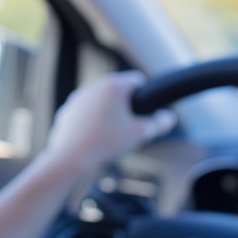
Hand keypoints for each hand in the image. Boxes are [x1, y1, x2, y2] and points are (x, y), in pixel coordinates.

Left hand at [46, 71, 176, 170]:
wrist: (70, 158)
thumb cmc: (105, 143)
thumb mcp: (139, 134)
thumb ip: (158, 123)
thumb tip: (169, 118)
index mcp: (113, 86)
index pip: (138, 80)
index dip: (147, 95)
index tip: (147, 111)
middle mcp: (94, 86)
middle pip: (118, 91)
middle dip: (127, 106)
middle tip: (131, 127)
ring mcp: (78, 97)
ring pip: (101, 101)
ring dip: (109, 112)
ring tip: (112, 135)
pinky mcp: (68, 110)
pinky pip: (86, 112)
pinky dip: (92, 121)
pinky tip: (95, 138)